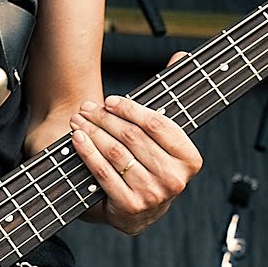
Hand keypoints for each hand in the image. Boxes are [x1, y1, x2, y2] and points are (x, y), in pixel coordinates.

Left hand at [70, 59, 201, 234]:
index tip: (111, 101)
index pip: (157, 124)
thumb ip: (172, 97)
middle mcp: (175, 179)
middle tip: (87, 108)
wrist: (141, 211)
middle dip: (105, 118)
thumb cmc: (152, 165)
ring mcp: (152, 195)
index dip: (130, 109)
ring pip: (116, 152)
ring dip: (92, 131)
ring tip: (79, 119)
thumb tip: (180, 56)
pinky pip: (103, 172)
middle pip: (133, 137)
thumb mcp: (166, 137)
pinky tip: (77, 138)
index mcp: (190, 159)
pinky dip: (87, 152)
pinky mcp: (129, 206)